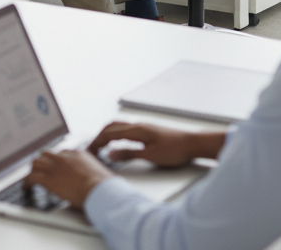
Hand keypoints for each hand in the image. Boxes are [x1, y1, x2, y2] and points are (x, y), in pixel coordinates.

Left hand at [23, 150, 110, 208]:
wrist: (99, 189)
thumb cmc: (103, 185)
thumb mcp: (99, 172)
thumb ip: (92, 171)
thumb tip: (96, 179)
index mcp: (77, 154)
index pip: (61, 153)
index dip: (57, 162)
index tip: (56, 168)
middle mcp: (64, 157)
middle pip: (46, 154)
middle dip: (43, 162)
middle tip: (41, 171)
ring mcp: (55, 167)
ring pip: (37, 162)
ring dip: (34, 170)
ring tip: (32, 178)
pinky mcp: (48, 179)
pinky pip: (32, 177)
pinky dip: (28, 182)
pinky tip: (28, 188)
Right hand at [88, 122, 224, 167]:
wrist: (192, 143)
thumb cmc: (175, 150)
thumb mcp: (150, 156)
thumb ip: (129, 154)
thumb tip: (111, 154)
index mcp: (137, 130)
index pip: (110, 134)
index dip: (97, 142)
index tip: (88, 151)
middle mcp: (138, 125)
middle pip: (111, 126)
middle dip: (98, 136)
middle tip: (91, 148)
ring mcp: (143, 127)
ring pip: (118, 126)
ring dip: (107, 133)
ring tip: (100, 145)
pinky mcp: (148, 130)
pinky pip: (125, 128)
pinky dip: (116, 134)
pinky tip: (118, 142)